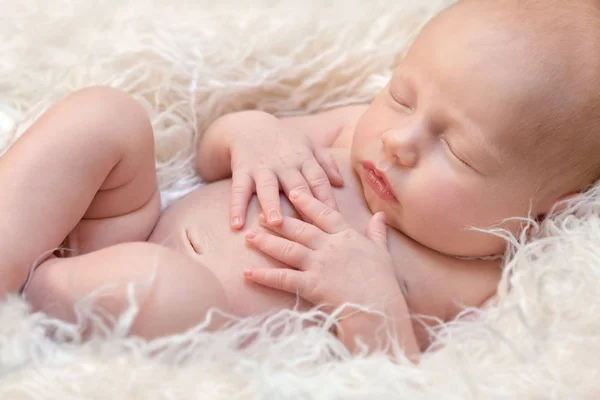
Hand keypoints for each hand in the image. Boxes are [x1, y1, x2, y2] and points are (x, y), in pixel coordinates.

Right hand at [228, 115, 342, 229]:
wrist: (249, 126)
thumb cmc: (284, 140)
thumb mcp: (308, 144)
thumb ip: (325, 163)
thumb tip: (340, 183)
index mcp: (303, 158)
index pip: (318, 180)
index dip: (327, 198)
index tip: (335, 219)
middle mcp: (284, 164)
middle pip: (296, 185)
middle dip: (303, 204)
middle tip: (310, 226)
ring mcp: (262, 167)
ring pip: (267, 187)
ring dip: (271, 204)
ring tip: (273, 222)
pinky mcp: (242, 170)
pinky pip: (239, 190)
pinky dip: (236, 207)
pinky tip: (236, 224)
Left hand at [243, 189, 404, 314]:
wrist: (379, 306)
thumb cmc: (383, 281)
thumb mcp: (381, 252)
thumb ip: (377, 232)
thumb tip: (380, 215)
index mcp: (346, 236)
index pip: (324, 213)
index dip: (308, 202)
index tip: (294, 192)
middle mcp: (329, 246)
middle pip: (299, 229)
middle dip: (279, 220)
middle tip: (261, 214)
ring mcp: (318, 264)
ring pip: (287, 248)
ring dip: (266, 242)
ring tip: (249, 236)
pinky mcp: (310, 284)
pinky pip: (283, 278)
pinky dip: (264, 275)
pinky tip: (248, 272)